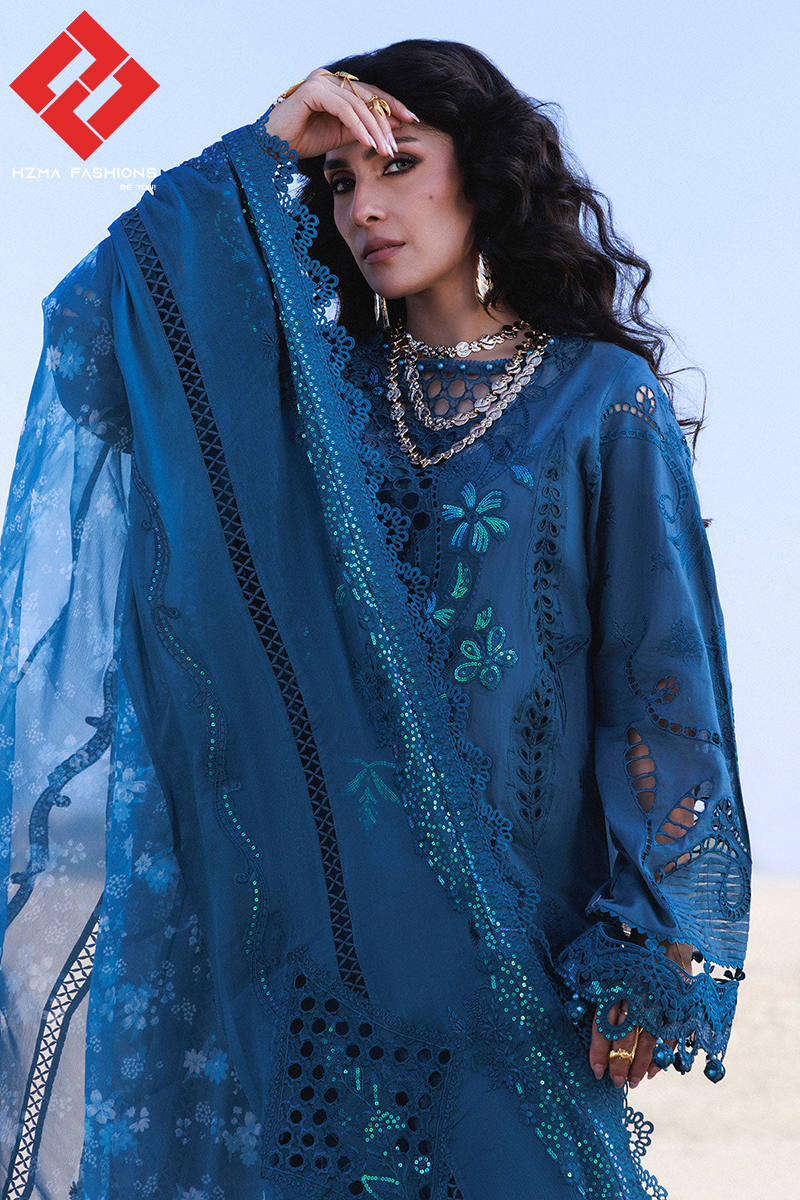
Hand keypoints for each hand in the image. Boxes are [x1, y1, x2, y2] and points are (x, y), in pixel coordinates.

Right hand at [263, 68, 418, 160]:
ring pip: (358, 104)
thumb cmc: (302, 140)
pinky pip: (343, 109)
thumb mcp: (339, 135)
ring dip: (374, 128)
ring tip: (384, 149)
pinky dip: (358, 126)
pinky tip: (367, 141)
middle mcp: (329, 79)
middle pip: (367, 96)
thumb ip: (362, 127)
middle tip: (397, 144)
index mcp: (336, 86)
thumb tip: (392, 125)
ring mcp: (320, 81)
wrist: (272, 146)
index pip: (370, 93)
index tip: (411, 121)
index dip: (392, 106)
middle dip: (386, 121)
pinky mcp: (313, 91)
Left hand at [588, 937, 691, 1087]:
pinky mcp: (678, 1002)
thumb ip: (598, 989)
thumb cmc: (630, 952)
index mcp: (614, 984)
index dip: (598, 1050)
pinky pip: (670, 1034)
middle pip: (624, 1036)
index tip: (596, 1072)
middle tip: (617, 1084)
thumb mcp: (607, 964)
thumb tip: (583, 1008)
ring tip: (633, 1082)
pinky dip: (663, 1055)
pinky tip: (654, 1071)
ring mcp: (657, 999)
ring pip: (647, 1040)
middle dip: (619, 1063)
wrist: (663, 932)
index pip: (602, 1023)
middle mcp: (634, 994)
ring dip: (640, 1065)